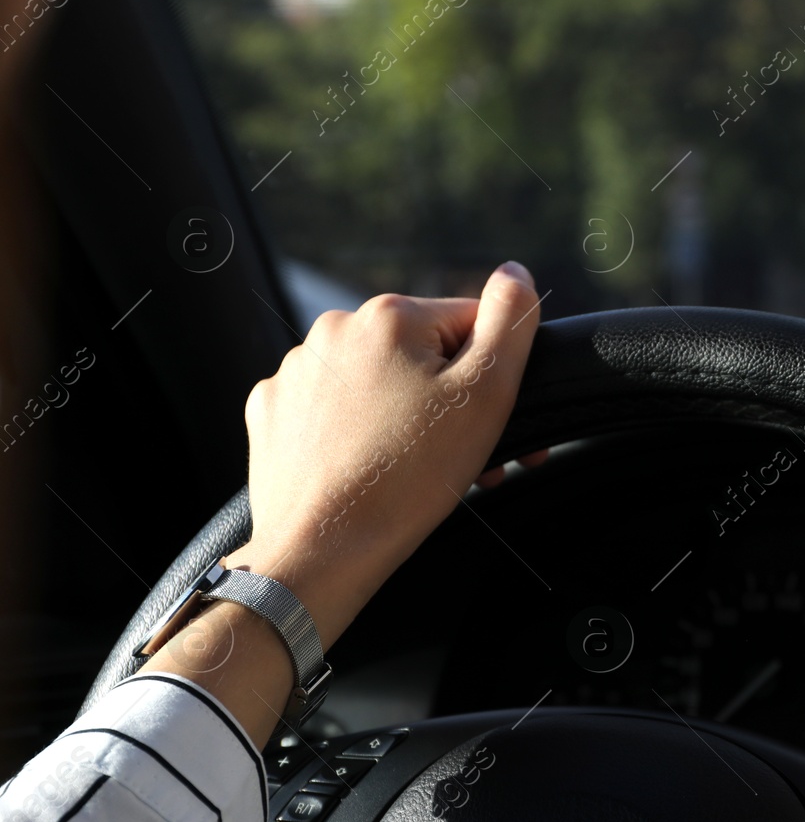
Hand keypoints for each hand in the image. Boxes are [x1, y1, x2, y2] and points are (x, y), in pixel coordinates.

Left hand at [225, 262, 543, 645]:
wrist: (324, 548)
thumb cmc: (408, 478)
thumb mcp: (485, 395)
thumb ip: (509, 323)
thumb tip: (515, 273)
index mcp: (392, 316)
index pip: (470, 324)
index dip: (493, 376)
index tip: (495, 425)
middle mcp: (335, 330)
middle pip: (421, 355)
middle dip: (449, 402)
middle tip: (464, 458)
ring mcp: (296, 371)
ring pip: (376, 383)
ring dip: (404, 417)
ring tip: (415, 471)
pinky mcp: (273, 411)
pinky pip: (331, 410)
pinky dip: (354, 433)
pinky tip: (368, 468)